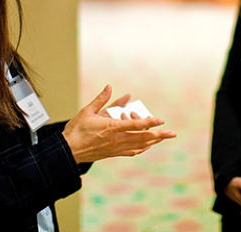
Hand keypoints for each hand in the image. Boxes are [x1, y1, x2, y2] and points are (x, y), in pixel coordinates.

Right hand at [62, 85, 176, 162]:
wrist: (68, 151)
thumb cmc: (77, 130)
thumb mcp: (88, 111)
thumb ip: (102, 99)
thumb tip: (110, 86)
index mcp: (111, 128)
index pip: (135, 125)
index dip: (149, 122)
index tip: (160, 120)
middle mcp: (117, 139)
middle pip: (142, 137)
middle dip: (159, 135)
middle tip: (172, 133)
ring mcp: (116, 148)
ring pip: (140, 145)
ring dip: (154, 141)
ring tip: (164, 137)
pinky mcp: (114, 153)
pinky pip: (132, 151)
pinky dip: (142, 148)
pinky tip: (148, 145)